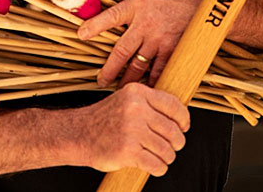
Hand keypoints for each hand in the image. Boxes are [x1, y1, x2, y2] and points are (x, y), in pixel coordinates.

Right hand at [69, 82, 189, 176]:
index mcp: (138, 93)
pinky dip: (159, 168)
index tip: (183, 127)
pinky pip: (156, 164)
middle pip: (173, 131)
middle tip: (171, 146)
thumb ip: (150, 104)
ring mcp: (132, 131)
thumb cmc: (105, 120)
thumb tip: (180, 117)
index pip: (174, 106)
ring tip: (159, 156)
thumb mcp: (127, 101)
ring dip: (167, 157)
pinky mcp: (128, 151)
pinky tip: (153, 166)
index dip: (183, 119)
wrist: (79, 134)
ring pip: (167, 150)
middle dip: (176, 143)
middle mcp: (136, 109)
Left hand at [78, 0, 207, 86]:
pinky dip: (153, 81)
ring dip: (128, 79)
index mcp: (138, 5)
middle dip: (109, 69)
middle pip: (121, 51)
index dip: (94, 26)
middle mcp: (145, 26)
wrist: (210, 4)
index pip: (110, 17)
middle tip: (101, 80)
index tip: (81, 35)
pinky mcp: (172, 50)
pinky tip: (147, 89)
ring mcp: (158, 40)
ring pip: (138, 65)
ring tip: (120, 88)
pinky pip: (159, 70)